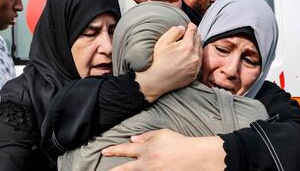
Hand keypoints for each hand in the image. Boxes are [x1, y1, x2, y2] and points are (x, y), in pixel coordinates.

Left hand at [102, 129, 225, 170]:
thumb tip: (132, 139)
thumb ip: (146, 136)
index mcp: (147, 149)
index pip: (126, 150)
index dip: (114, 150)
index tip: (104, 152)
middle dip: (114, 170)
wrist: (195, 156)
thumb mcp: (162, 133)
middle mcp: (147, 163)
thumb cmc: (179, 143)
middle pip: (126, 168)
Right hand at [135, 22, 201, 101]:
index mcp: (187, 46)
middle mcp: (194, 55)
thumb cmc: (158, 61)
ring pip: (200, 50)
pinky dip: (196, 56)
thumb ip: (174, 32)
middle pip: (198, 39)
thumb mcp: (162, 42)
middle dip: (194, 35)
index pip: (193, 31)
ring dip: (196, 45)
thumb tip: (182, 28)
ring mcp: (195, 65)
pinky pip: (199, 61)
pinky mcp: (194, 73)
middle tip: (189, 33)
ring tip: (189, 44)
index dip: (191, 26)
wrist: (157, 80)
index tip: (189, 25)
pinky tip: (190, 56)